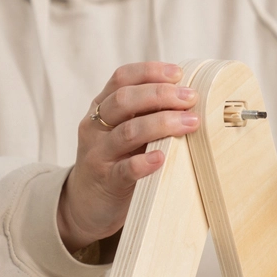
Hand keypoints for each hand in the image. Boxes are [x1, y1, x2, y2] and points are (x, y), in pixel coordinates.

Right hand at [57, 62, 197, 252]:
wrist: (86, 204)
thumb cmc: (116, 162)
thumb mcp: (124, 133)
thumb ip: (146, 115)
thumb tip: (189, 100)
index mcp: (101, 108)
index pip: (121, 79)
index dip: (150, 72)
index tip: (178, 74)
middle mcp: (95, 126)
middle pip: (124, 100)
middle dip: (160, 95)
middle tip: (190, 98)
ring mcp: (98, 154)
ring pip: (128, 132)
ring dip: (162, 123)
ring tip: (189, 123)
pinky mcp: (106, 182)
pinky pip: (124, 169)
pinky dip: (144, 162)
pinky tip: (162, 157)